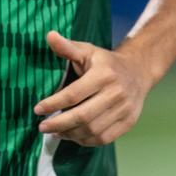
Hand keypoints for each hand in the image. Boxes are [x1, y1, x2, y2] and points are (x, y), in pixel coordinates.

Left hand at [33, 30, 149, 145]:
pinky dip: (86, 141)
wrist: (137, 71)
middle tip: (42, 126)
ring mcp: (124, 110)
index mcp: (103, 74)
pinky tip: (72, 135)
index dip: (54, 103)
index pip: (74, 94)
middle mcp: (115, 93)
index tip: (37, 109)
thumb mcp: (87, 50)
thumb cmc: (105, 61)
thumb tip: (49, 35)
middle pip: (83, 116)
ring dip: (70, 134)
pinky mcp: (128, 123)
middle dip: (59, 124)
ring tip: (54, 132)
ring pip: (93, 130)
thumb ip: (67, 47)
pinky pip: (104, 138)